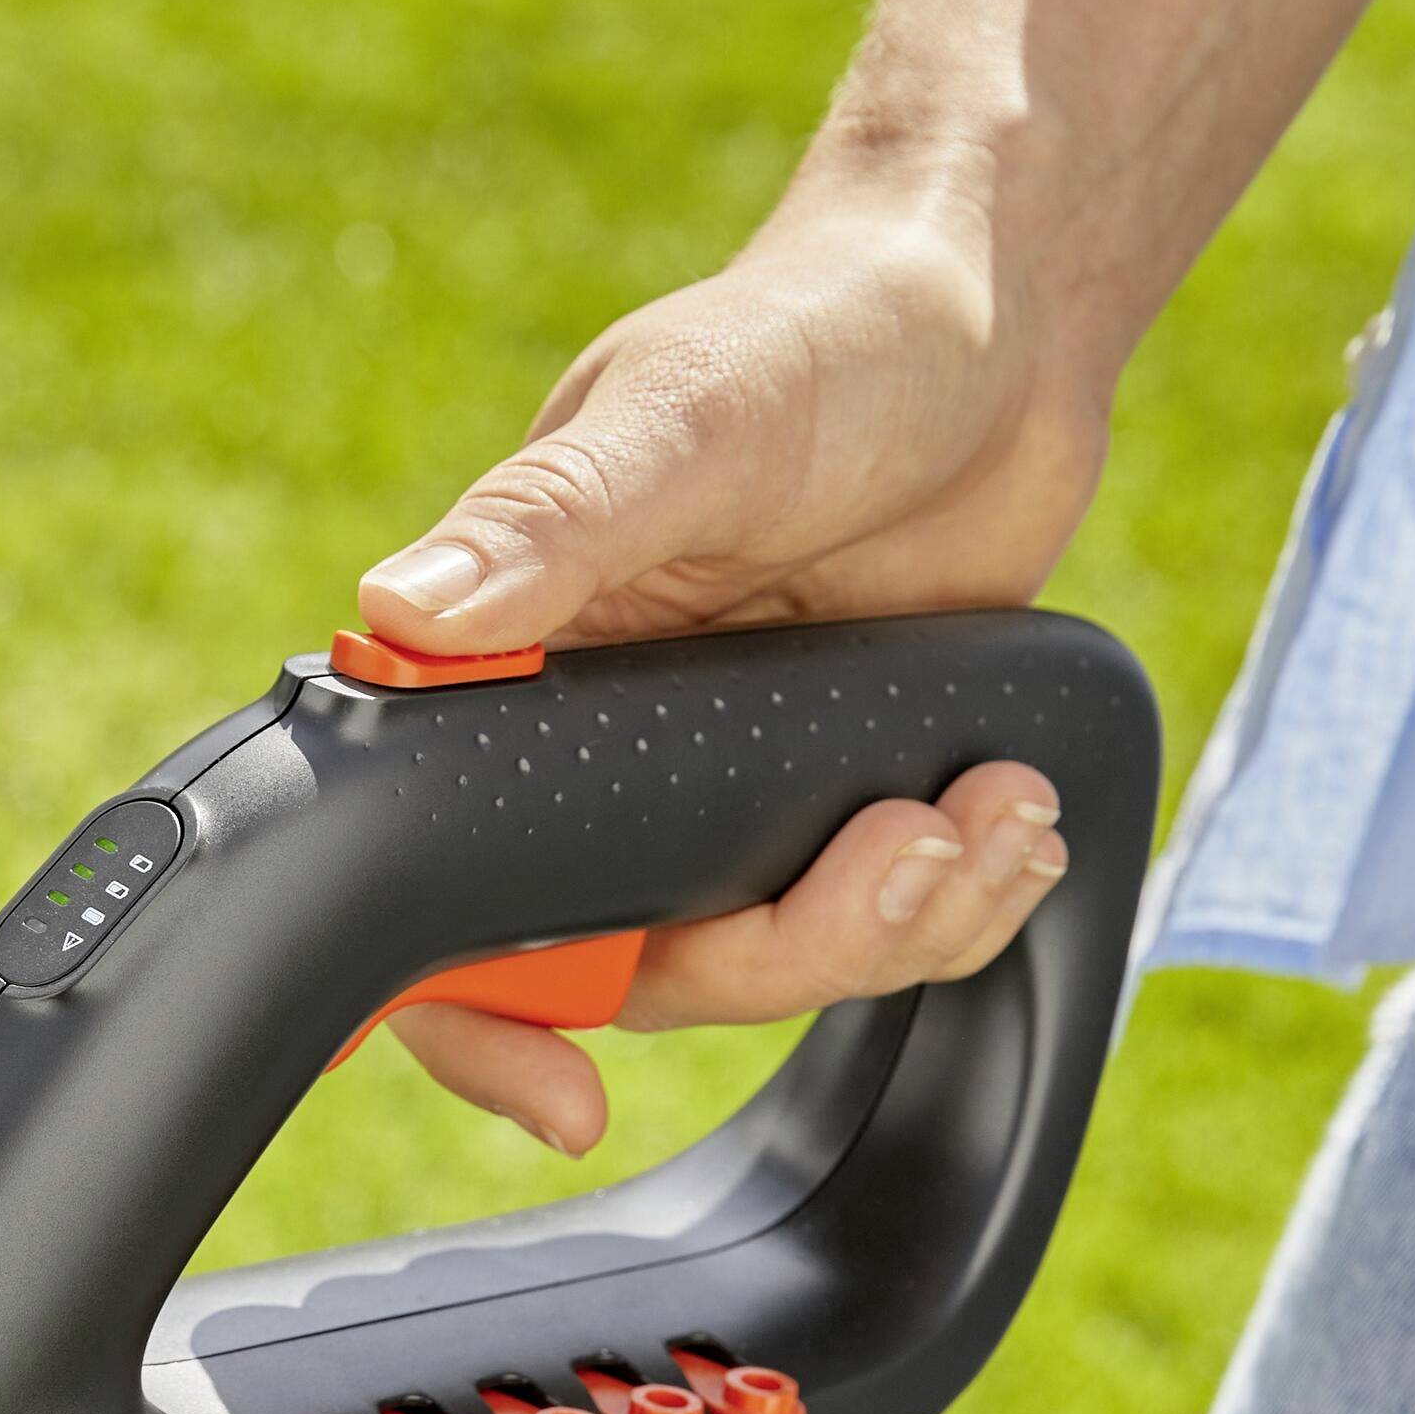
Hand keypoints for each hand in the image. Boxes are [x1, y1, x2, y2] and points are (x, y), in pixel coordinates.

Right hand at [357, 200, 1105, 1152]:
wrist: (999, 316)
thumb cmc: (820, 327)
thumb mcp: (686, 419)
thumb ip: (552, 524)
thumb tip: (403, 614)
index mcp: (513, 665)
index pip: (434, 884)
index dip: (476, 1019)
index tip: (565, 1097)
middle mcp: (597, 744)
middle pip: (634, 963)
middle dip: (784, 946)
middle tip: (901, 855)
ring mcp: (719, 780)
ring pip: (766, 957)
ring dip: (896, 923)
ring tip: (991, 815)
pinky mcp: (831, 787)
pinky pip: (872, 919)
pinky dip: (955, 898)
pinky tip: (1011, 819)